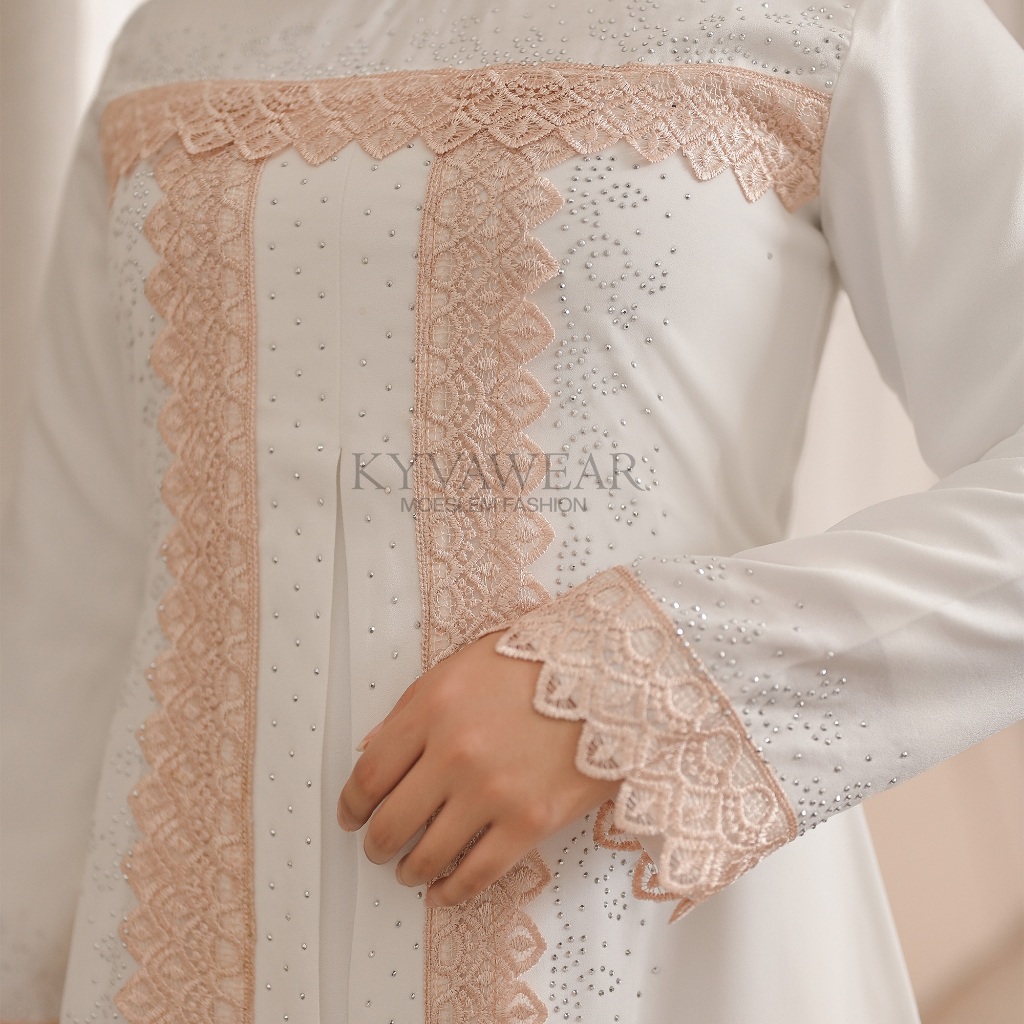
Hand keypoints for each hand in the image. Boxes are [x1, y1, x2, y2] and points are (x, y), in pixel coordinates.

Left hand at [337, 630, 618, 907]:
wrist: (612, 675)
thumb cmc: (539, 662)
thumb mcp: (464, 664)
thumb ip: (412, 707)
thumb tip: (371, 750)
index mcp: (433, 708)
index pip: (369, 774)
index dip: (350, 806)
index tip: (350, 816)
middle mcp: (455, 752)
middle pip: (390, 822)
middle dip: (376, 844)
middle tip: (378, 848)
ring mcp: (492, 791)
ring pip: (427, 855)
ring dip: (409, 870)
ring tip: (411, 870)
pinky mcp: (530, 822)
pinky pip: (477, 874)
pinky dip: (452, 892)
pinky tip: (444, 891)